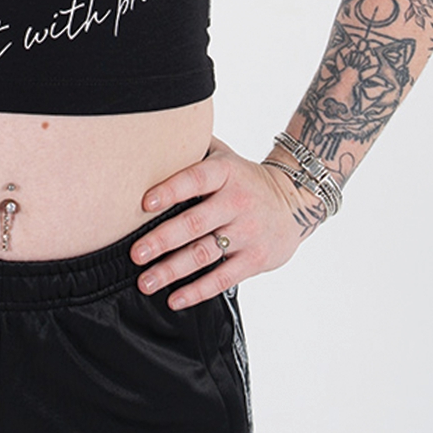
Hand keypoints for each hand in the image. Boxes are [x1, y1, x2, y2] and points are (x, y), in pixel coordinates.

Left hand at [131, 136, 311, 308]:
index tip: (144, 203)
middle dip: (162, 240)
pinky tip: (174, 298)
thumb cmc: (244, 178)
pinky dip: (197, 291)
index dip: (170, 190)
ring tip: (146, 281)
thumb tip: (153, 134)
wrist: (295, 200)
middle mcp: (237, 201)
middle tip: (136, 253)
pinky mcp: (256, 259)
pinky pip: (223, 278)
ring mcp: (248, 232)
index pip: (195, 179)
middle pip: (195, 223)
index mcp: (226, 173)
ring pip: (205, 254)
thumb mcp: (224, 157)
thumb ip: (193, 149)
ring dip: (172, 270)